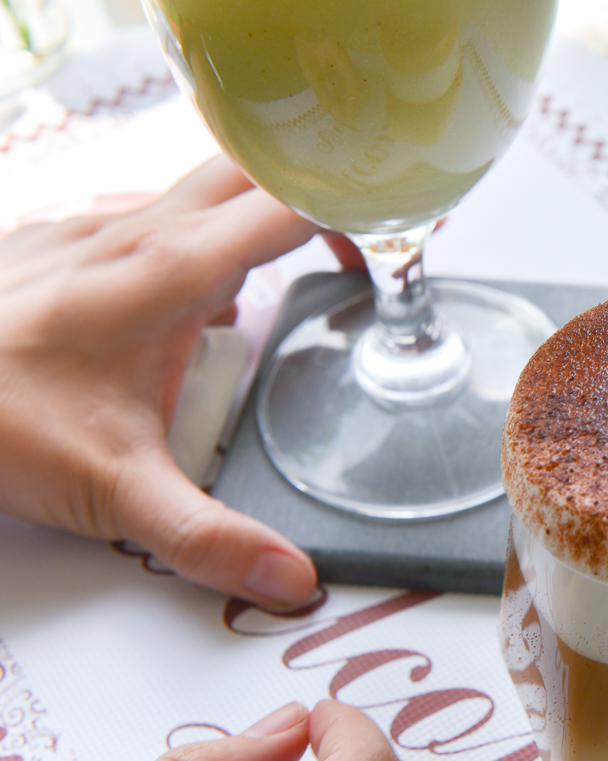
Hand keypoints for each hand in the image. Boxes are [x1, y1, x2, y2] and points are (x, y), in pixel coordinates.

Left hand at [0, 156, 319, 605]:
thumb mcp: (116, 494)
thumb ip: (213, 538)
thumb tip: (296, 580)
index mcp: (170, 271)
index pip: (290, 205)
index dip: (353, 213)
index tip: (394, 241)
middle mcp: (134, 232)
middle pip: (251, 175)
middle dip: (309, 203)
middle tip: (350, 253)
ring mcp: (90, 228)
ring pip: (196, 190)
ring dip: (245, 223)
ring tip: (272, 284)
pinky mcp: (55, 242)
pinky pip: (143, 218)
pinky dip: (183, 244)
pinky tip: (176, 307)